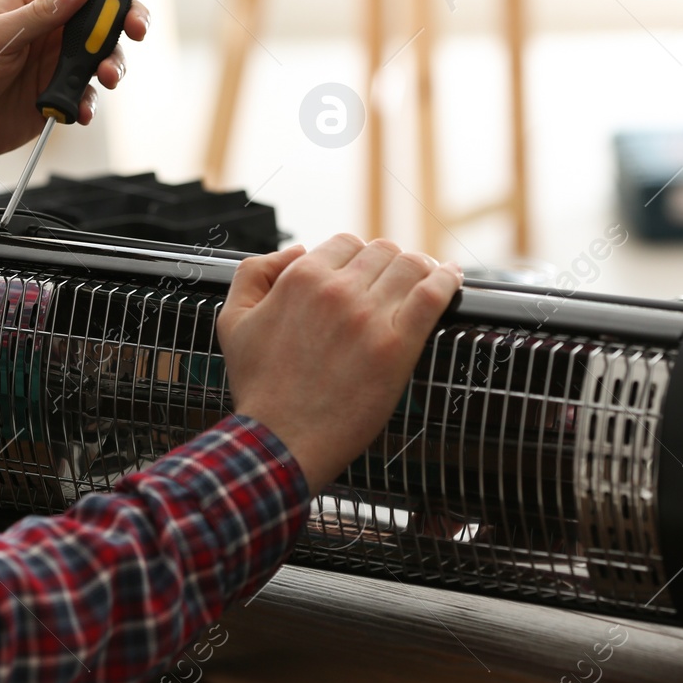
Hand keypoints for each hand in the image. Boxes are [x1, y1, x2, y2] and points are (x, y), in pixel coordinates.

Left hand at [0, 0, 157, 170]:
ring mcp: (54, 62)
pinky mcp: (54, 95)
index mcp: (33, 0)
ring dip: (113, 64)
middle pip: (105, 12)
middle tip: (136, 31)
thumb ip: (43, 12)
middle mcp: (50, 27)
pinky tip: (81, 111)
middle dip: (129, 18)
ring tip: (104, 79)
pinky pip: (87, 93)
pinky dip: (92, 101)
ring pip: (103, 54)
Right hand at [217, 235, 463, 492]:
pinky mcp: (399, 345)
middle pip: (382, 251)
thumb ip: (256, 272)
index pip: (345, 242)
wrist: (281, 440)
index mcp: (301, 278)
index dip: (355, 257)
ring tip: (427, 278)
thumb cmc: (259, 387)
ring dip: (421, 268)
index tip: (364, 274)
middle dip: (388, 263)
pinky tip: (450, 278)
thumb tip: (296, 251)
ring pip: (412, 266)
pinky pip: (434, 294)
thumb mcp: (233, 320)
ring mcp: (370, 317)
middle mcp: (338, 291)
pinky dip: (447, 280)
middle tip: (394, 282)